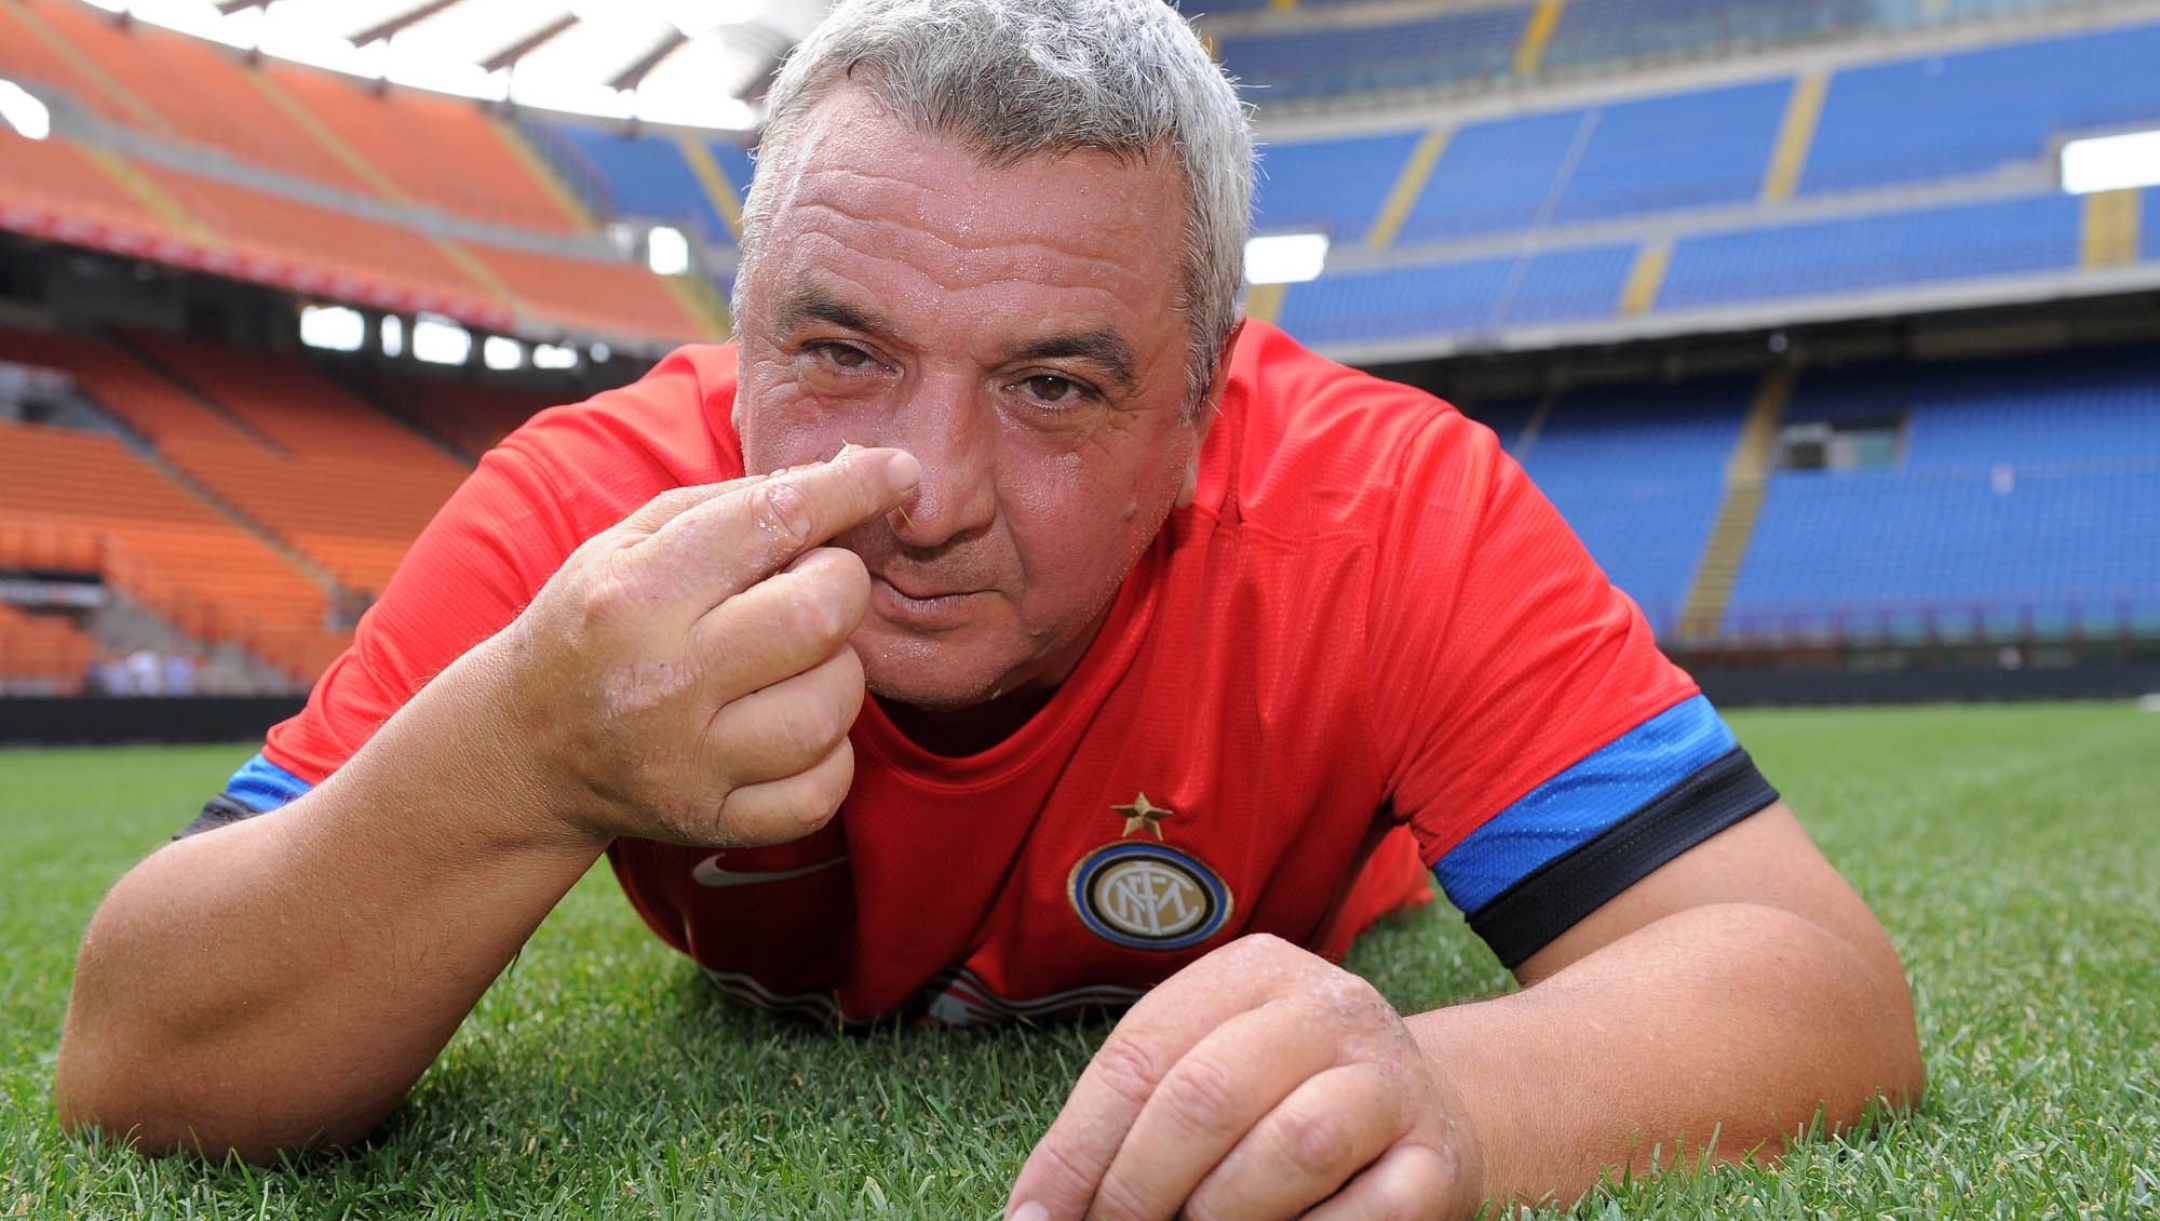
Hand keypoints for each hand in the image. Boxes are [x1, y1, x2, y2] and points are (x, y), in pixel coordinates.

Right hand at [493, 445, 919, 848]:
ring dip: (839, 672)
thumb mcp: (633, 540)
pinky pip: (821, 791)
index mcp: (636, 593)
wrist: (526, 747)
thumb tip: (849, 474)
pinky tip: (797, 724)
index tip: (898, 471)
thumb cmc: (598, 622)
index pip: (774, 520)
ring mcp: (689, 762)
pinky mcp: (712, 820)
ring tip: (799, 660)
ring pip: (830, 708)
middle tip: (816, 584)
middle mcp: (662, 680)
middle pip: (817, 618)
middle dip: (842, 585)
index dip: (853, 488)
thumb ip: (737, 504)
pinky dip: (831, 755)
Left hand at [1007, 934, 1483, 1220]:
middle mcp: (1329, 1007)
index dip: (1077, 1147)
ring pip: (1294, 1145)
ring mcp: (1392, 1080)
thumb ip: (1136, 1119)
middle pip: (1207, 1094)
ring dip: (1221, 1214)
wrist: (1433, 1114)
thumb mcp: (1211, 1071)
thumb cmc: (1285, 1099)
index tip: (1034, 1218)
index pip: (1141, 1054)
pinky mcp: (1438, 1160)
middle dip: (1135, 1187)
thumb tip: (1041, 1212)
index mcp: (1253, 971)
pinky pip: (1367, 1214)